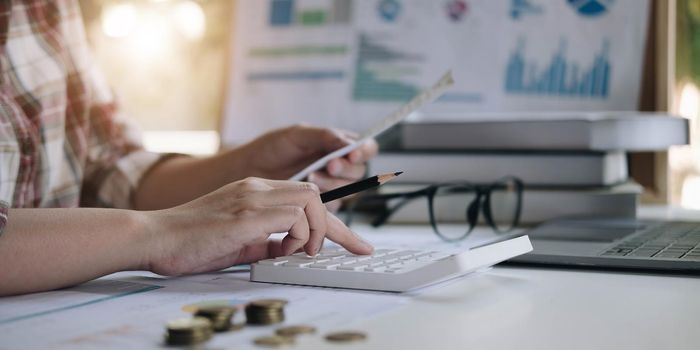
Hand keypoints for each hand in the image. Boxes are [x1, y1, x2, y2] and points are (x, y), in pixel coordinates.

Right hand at [145, 177, 372, 275]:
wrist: (154, 237)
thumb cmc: (191, 242)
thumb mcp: (238, 241)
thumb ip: (267, 241)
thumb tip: (291, 251)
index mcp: (255, 190)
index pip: (306, 198)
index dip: (335, 223)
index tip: (358, 243)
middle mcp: (257, 187)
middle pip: (316, 196)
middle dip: (337, 228)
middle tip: (338, 251)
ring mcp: (252, 197)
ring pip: (311, 201)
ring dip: (315, 232)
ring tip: (298, 254)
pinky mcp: (246, 214)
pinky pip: (292, 218)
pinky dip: (298, 237)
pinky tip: (281, 252)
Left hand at [240, 125, 378, 210]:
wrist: (249, 172)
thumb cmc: (272, 149)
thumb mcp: (298, 135)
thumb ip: (326, 136)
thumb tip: (349, 144)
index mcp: (338, 145)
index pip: (365, 148)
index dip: (364, 151)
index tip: (352, 153)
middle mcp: (339, 167)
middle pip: (360, 171)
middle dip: (346, 169)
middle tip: (329, 165)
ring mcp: (331, 187)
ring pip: (349, 190)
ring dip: (333, 183)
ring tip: (311, 176)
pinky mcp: (321, 206)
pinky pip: (334, 206)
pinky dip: (324, 199)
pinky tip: (307, 191)